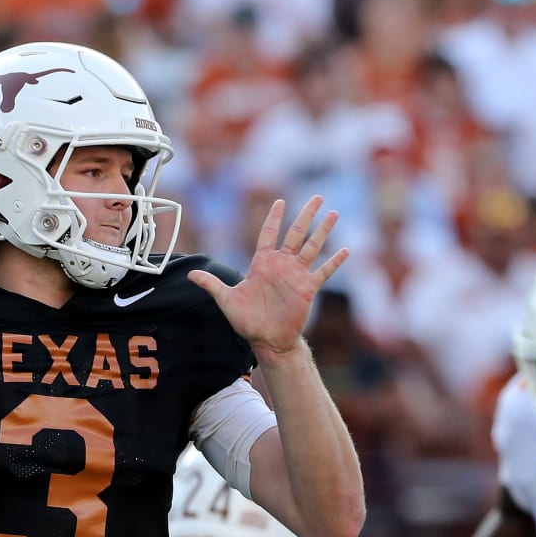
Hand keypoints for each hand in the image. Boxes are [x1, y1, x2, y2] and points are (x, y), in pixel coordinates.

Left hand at [189, 196, 347, 356]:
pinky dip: (334, 261)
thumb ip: (212, 284)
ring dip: (323, 230)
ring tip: (334, 213)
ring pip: (312, 246)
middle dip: (306, 215)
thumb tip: (190, 274)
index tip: (280, 201)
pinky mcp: (308, 288)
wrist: (267, 340)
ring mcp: (296, 275)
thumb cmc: (247, 321)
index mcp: (262, 263)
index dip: (274, 218)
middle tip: (317, 197)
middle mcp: (282, 265)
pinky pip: (323, 271)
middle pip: (296, 233)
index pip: (268, 234)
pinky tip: (345, 250)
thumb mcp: (227, 300)